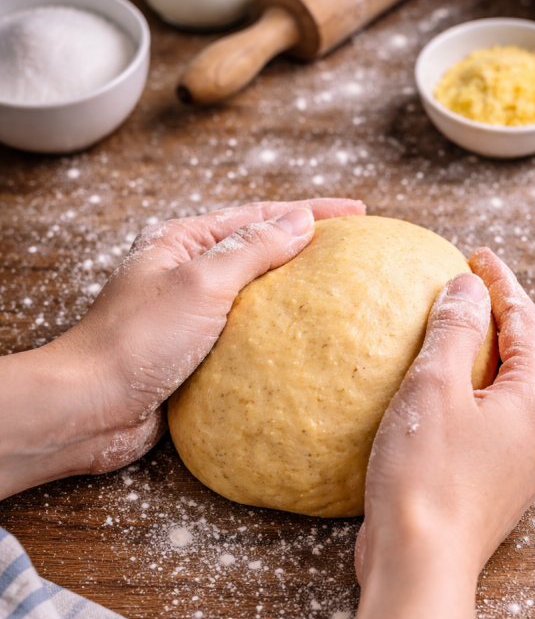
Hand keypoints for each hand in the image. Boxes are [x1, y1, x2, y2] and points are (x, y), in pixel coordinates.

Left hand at [0, 198, 363, 498]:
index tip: (359, 214)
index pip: (262, 215)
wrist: (91, 408)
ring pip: (258, 297)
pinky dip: (279, 337)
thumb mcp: (201, 283)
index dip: (313, 211)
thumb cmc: (137, 340)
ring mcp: (194, 316)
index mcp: (185, 242)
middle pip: (261, 250)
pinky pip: (249, 339)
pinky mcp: (198, 356)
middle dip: (307, 247)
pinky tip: (306, 345)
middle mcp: (189, 273)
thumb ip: (253, 249)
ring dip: (296, 294)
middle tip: (357, 251)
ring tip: (342, 296)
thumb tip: (302, 220)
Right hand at [302, 249, 534, 618]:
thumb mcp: (434, 387)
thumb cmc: (426, 479)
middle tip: (465, 290)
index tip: (477, 258)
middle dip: (498, 320)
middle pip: (526, 356)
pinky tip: (441, 394)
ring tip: (452, 335)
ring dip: (484, 360)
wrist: (420, 568)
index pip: (527, 322)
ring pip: (511, 392)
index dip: (501, 284)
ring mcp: (526, 464)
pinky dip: (473, 397)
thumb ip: (455, 329)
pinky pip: (493, 424)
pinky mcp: (499, 486)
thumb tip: (469, 288)